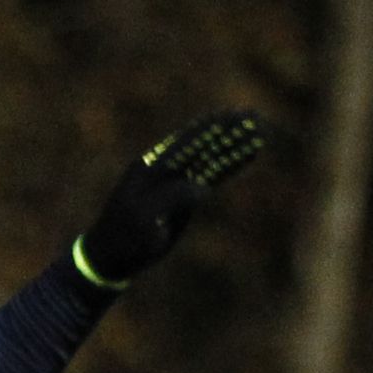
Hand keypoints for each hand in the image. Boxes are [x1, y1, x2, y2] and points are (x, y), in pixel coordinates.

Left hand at [73, 110, 269, 285]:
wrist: (111, 257)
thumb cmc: (123, 238)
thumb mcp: (143, 218)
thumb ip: (171, 199)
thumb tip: (203, 188)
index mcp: (152, 168)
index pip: (187, 143)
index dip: (212, 129)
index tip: (234, 115)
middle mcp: (166, 169)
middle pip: (203, 144)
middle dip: (230, 130)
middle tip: (256, 116)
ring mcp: (176, 182)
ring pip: (212, 158)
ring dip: (235, 145)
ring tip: (260, 132)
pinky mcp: (185, 197)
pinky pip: (212, 175)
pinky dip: (231, 165)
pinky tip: (248, 154)